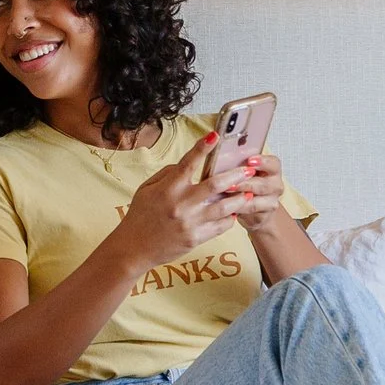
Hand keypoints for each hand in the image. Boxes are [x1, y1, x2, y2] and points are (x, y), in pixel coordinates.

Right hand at [108, 135, 251, 271]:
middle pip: (215, 185)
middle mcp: (181, 204)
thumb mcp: (146, 189)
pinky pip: (220, 227)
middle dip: (235, 175)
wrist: (134, 248)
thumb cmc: (139, 216)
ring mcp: (190, 223)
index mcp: (168, 189)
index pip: (188, 163)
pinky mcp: (195, 239)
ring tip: (251, 192)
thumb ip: (168, 174)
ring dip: (240, 198)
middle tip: (248, 170)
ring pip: (224, 207)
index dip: (203, 148)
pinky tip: (235, 213)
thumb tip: (187, 163)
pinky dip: (230, 219)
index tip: (215, 136)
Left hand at [224, 149, 290, 235]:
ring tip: (227, 194)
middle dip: (246, 183)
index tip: (250, 160)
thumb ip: (236, 164)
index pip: (273, 163)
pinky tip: (229, 205)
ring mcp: (272, 200)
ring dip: (241, 197)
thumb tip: (221, 154)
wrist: (249, 210)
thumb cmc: (242, 185)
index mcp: (272, 169)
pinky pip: (253, 210)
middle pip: (265, 183)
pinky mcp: (265, 214)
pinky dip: (240, 207)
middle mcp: (275, 184)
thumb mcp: (239, 172)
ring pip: (258, 199)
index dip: (263, 162)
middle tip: (231, 183)